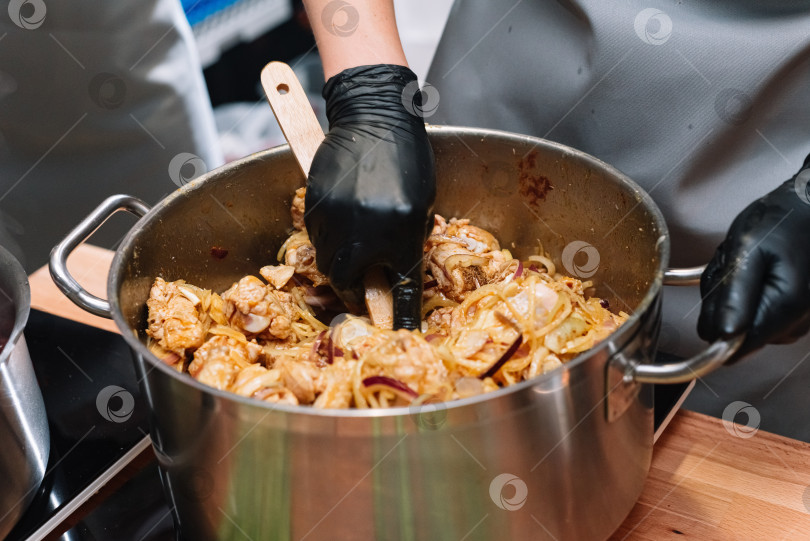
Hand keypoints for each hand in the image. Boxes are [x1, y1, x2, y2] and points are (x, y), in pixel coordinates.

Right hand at [304, 65, 435, 329]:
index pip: (399, 287)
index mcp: (399, 232)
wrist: (374, 117)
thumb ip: (405, 243)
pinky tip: (345, 218)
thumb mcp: (418, 206)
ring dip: (343, 262)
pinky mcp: (313, 206)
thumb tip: (391, 273)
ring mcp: (334, 219)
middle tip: (368, 278)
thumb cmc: (406, 159)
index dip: (399, 315)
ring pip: (330, 261)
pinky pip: (318, 238)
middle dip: (357, 286)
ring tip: (358, 237)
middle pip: (349, 282)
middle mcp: (363, 231)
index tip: (399, 331)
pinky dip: (331, 238)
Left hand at [698, 155, 809, 357]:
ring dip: (733, 296)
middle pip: (737, 333)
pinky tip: (752, 270)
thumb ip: (732, 296)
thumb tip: (722, 336)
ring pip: (743, 323)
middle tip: (732, 267)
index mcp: (786, 308)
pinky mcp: (793, 312)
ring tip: (745, 264)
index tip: (717, 292)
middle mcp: (797, 322)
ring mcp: (797, 319)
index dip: (716, 325)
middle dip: (723, 303)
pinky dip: (745, 293)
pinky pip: (755, 313)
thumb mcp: (745, 251)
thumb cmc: (780, 222)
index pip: (738, 347)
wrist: (809, 206)